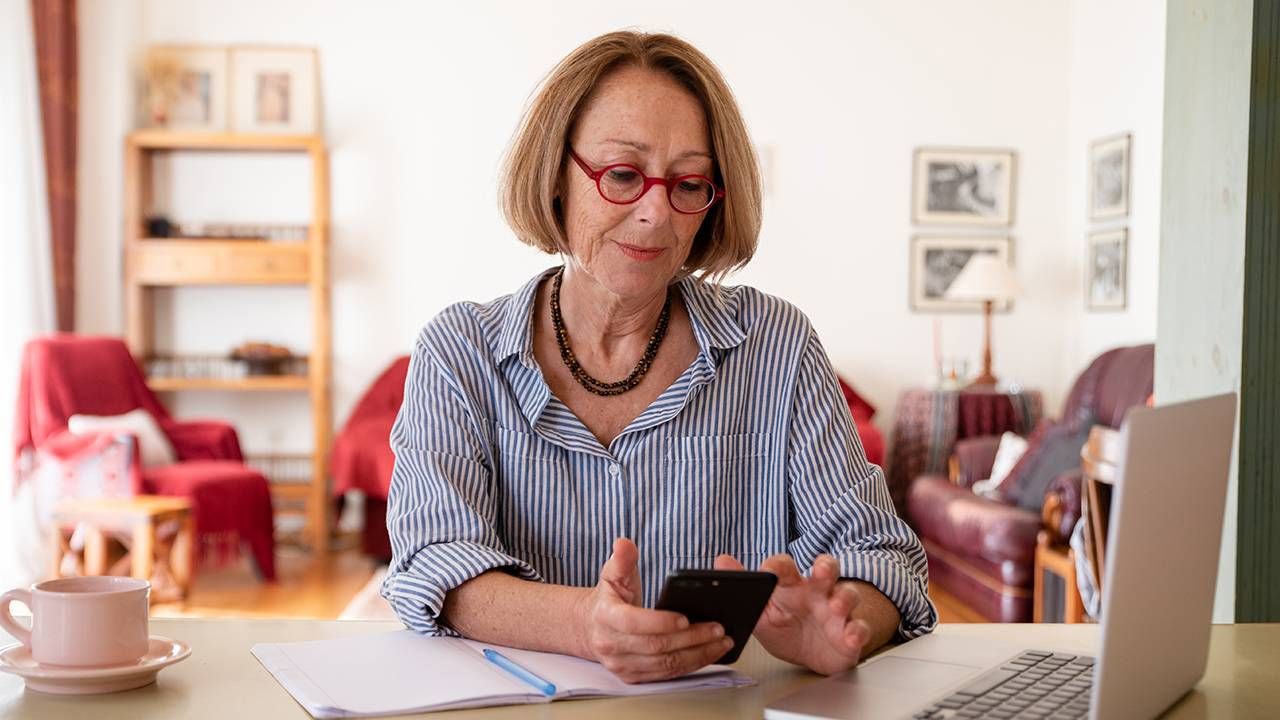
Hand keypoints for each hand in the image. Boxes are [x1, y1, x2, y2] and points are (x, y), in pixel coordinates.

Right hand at [575, 538, 731, 682]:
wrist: (590, 628)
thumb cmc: (608, 598)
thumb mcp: (612, 574)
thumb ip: (622, 559)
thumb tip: (624, 544)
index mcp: (606, 617)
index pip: (634, 623)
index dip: (660, 622)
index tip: (686, 618)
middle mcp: (611, 646)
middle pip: (656, 647)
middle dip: (690, 639)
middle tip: (718, 627)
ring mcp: (622, 666)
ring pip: (665, 665)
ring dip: (697, 655)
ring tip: (722, 641)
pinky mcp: (634, 677)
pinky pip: (667, 675)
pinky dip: (692, 665)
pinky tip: (710, 653)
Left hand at [715, 553, 870, 674]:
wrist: (811, 655)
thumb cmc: (788, 627)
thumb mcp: (762, 611)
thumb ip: (746, 588)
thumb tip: (722, 561)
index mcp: (792, 586)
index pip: (786, 568)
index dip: (779, 566)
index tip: (770, 570)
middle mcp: (817, 593)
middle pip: (827, 569)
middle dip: (826, 566)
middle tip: (821, 570)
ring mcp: (837, 612)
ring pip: (847, 594)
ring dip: (843, 597)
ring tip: (836, 606)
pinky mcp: (850, 634)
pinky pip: (859, 629)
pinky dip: (857, 631)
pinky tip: (850, 635)